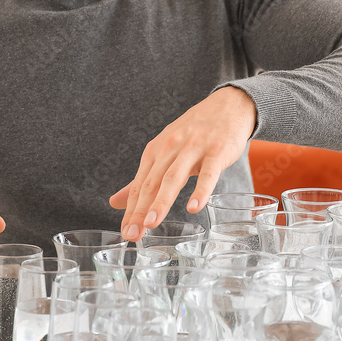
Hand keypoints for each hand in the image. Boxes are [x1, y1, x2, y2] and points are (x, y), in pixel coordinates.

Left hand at [109, 87, 256, 240]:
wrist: (226, 107)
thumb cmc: (195, 133)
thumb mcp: (165, 152)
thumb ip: (143, 180)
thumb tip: (115, 202)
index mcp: (156, 150)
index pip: (139, 184)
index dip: (131, 210)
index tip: (126, 232)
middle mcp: (170, 147)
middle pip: (152, 182)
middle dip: (140, 210)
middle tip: (132, 234)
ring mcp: (193, 148)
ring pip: (174, 177)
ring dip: (162, 200)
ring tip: (152, 222)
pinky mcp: (217, 150)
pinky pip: (208, 173)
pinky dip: (200, 191)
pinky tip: (194, 207)